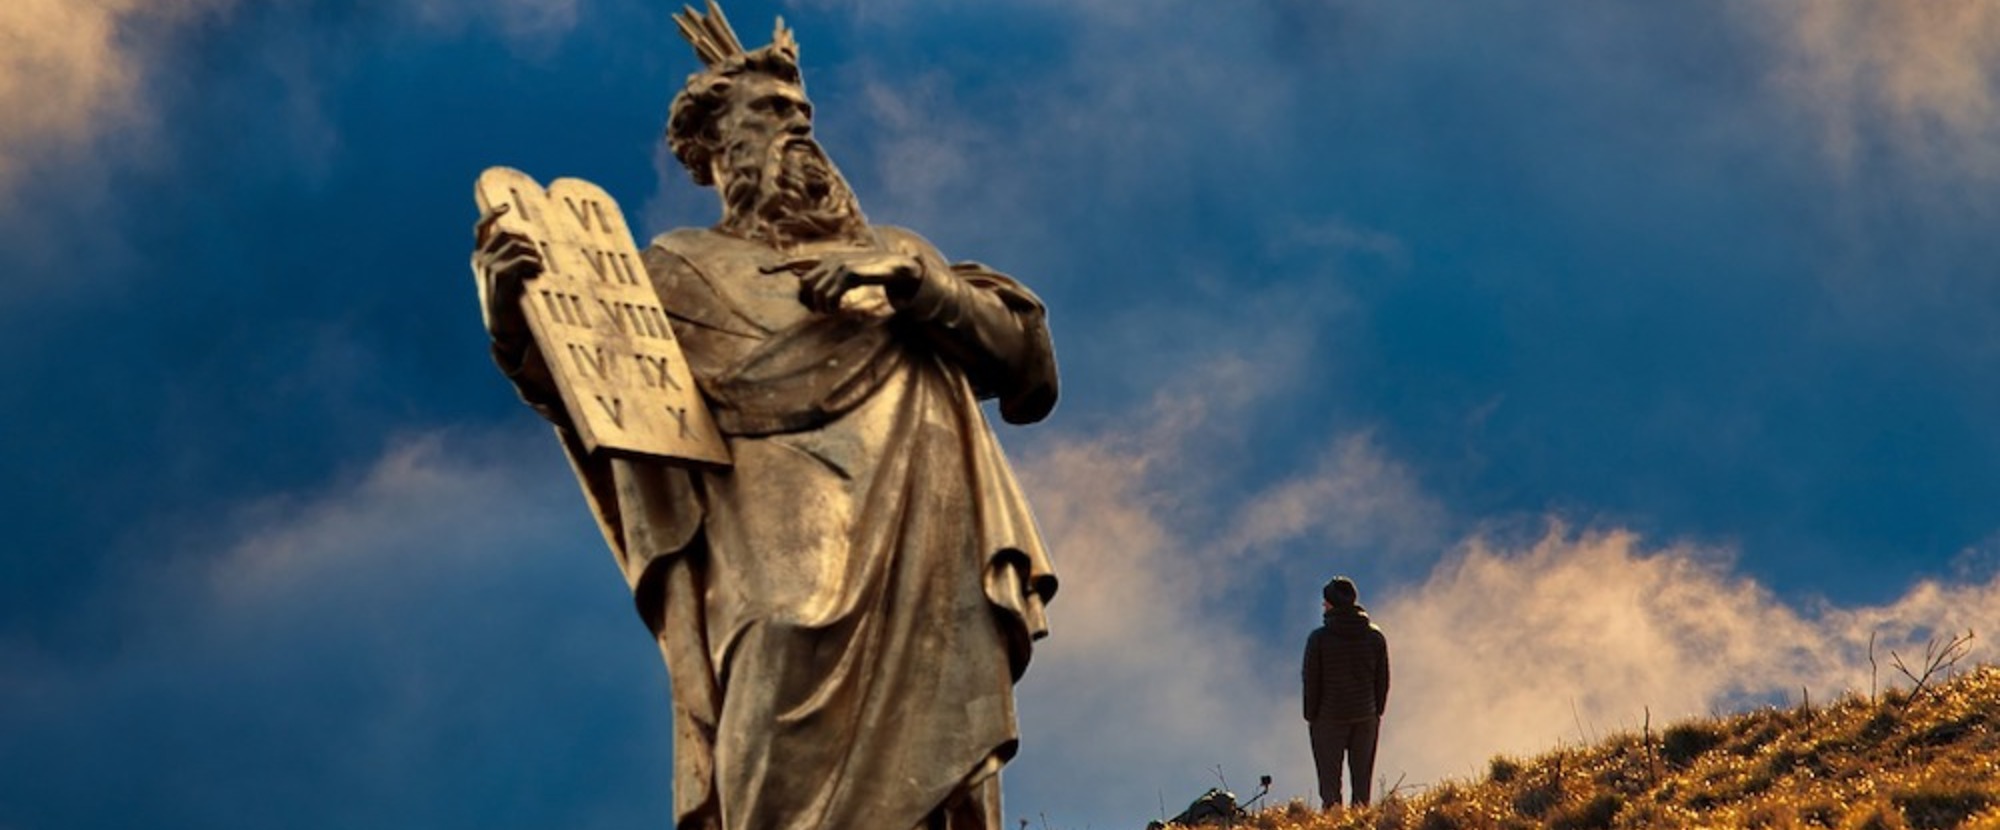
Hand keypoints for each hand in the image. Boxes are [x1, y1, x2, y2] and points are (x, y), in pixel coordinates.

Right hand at [472, 203, 541, 346]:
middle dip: (526, 240)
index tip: (506, 206)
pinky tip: (537, 272)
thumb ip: (508, 259)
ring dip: (534, 253)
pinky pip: (521, 259)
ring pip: (516, 245)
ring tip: (539, 266)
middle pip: (507, 233)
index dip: (492, 214)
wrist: (504, 328)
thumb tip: (526, 241)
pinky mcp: (499, 276)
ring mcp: (488, 267)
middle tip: (538, 255)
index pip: (481, 228)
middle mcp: (480, 259)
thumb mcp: (505, 277)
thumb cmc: (509, 302)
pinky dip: (534, 263)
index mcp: (479, 257)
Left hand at [763, 251, 923, 313]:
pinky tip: (839, 309)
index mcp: (827, 258)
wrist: (895, 266)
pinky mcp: (848, 273)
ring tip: (832, 311)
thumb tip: (799, 277)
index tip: (762, 270)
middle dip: (809, 301)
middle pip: (805, 284)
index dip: (780, 265)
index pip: (798, 261)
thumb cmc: (870, 271)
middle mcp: (829, 259)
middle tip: (823, 311)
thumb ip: (825, 273)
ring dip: (822, 307)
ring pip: (816, 291)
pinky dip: (832, 305)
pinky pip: (831, 294)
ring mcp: (838, 265)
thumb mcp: (845, 271)